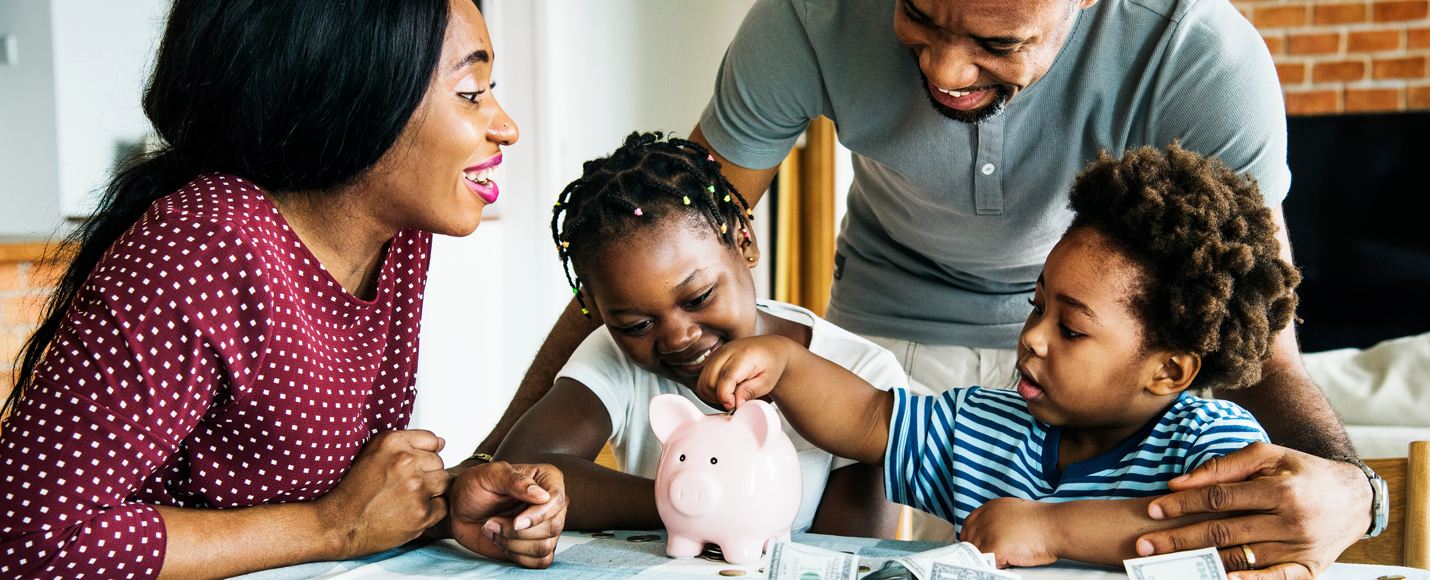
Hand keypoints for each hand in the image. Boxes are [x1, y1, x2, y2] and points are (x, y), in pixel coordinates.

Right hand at [315, 429, 451, 558]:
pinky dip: (431, 511)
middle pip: (439, 462)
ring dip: (431, 491)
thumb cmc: (352, 491)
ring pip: (444, 482)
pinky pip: (443, 506)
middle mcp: (405, 462)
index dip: (423, 455)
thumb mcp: (372, 453)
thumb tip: (442, 442)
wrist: (338, 524)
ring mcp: (416, 488)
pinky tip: (410, 512)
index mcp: (392, 443)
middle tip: (404, 486)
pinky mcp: (421, 512)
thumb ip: (407, 444)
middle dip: (426, 473)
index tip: (410, 466)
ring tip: (408, 498)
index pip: (432, 440)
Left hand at [448, 461, 567, 568]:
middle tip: (492, 522)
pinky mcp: (536, 545)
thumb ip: (515, 481)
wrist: (458, 509)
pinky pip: (541, 561)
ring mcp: (545, 526)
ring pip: (545, 546)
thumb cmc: (474, 487)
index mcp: (547, 479)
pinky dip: (517, 556)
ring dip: (513, 544)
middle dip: (518, 532)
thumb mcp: (490, 475)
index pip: (557, 501)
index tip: (515, 521)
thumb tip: (542, 495)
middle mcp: (551, 503)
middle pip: (554, 526)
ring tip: (492, 530)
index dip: (538, 516)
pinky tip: (501, 542)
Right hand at [696, 335, 795, 409]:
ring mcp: (716, 355)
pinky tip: (724, 392)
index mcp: (743, 355)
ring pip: (703, 383)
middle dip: (719, 399)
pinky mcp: (711, 360)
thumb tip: (735, 403)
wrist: (769, 350)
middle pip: (710, 382)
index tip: (733, 406)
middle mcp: (726, 352)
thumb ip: (750, 391)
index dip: (726, 396)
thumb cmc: (770, 364)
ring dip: (713, 396)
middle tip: (734, 403)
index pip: (725, 378)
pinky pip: (702, 381)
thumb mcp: (766, 381)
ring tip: (730, 398)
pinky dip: (710, 391)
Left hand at [960, 497, 1058, 567]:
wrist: (1057, 526)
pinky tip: (1011, 560)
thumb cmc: (1043, 523)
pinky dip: (997, 566)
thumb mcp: (1013, 513)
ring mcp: (988, 532)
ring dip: (989, 559)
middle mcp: (985, 517)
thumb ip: (997, 521)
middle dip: (980, 551)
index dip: (972, 540)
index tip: (978, 549)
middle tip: (997, 556)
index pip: (968, 526)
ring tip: (1009, 556)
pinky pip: (987, 563)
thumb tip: (987, 537)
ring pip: (977, 554)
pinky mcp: (994, 547)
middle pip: (970, 541)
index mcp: (989, 508)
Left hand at [1137, 442, 1369, 579]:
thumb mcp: (1268, 455)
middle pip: (1223, 531)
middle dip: (1179, 539)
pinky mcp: (1309, 568)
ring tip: (1167, 566)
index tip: (1154, 510)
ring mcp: (1300, 548)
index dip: (1184, 504)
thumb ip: (1223, 466)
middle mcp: (1291, 521)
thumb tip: (1178, 483)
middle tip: (1144, 545)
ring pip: (1241, 558)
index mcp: (1280, 489)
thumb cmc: (1303, 472)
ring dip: (1201, 563)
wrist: (1356, 498)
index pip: (1219, 498)